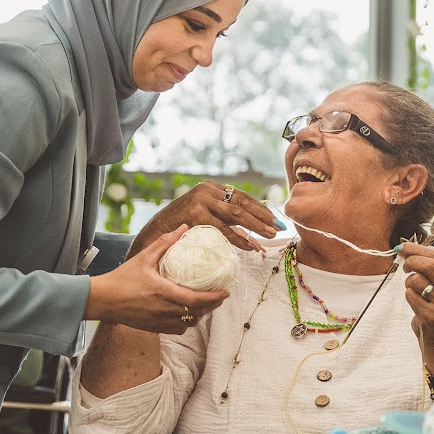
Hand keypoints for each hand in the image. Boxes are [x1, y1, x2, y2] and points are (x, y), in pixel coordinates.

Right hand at [87, 225, 229, 331]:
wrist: (102, 300)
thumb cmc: (122, 278)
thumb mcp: (143, 257)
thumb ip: (164, 242)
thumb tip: (184, 227)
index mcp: (162, 292)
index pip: (195, 299)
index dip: (214, 298)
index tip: (226, 292)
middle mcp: (163, 310)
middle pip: (197, 313)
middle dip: (213, 306)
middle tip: (221, 296)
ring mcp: (159, 322)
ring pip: (189, 323)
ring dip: (201, 314)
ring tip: (207, 304)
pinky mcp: (154, 328)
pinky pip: (178, 330)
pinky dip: (188, 323)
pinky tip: (190, 313)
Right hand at [132, 181, 279, 254]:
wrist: (155, 231)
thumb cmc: (182, 226)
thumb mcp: (205, 215)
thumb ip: (225, 217)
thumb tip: (252, 230)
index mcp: (211, 187)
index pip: (242, 196)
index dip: (261, 209)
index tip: (275, 220)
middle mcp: (207, 190)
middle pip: (243, 203)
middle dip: (263, 217)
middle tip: (278, 228)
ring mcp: (201, 200)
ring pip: (236, 214)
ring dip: (256, 226)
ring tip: (270, 235)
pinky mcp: (196, 214)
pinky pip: (223, 229)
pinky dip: (239, 238)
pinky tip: (250, 246)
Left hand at [401, 242, 433, 369]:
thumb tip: (406, 248)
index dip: (417, 249)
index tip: (402, 247)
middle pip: (429, 265)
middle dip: (412, 261)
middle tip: (405, 265)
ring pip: (417, 280)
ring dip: (409, 282)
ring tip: (415, 289)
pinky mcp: (431, 316)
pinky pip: (410, 295)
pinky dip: (409, 295)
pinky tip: (417, 302)